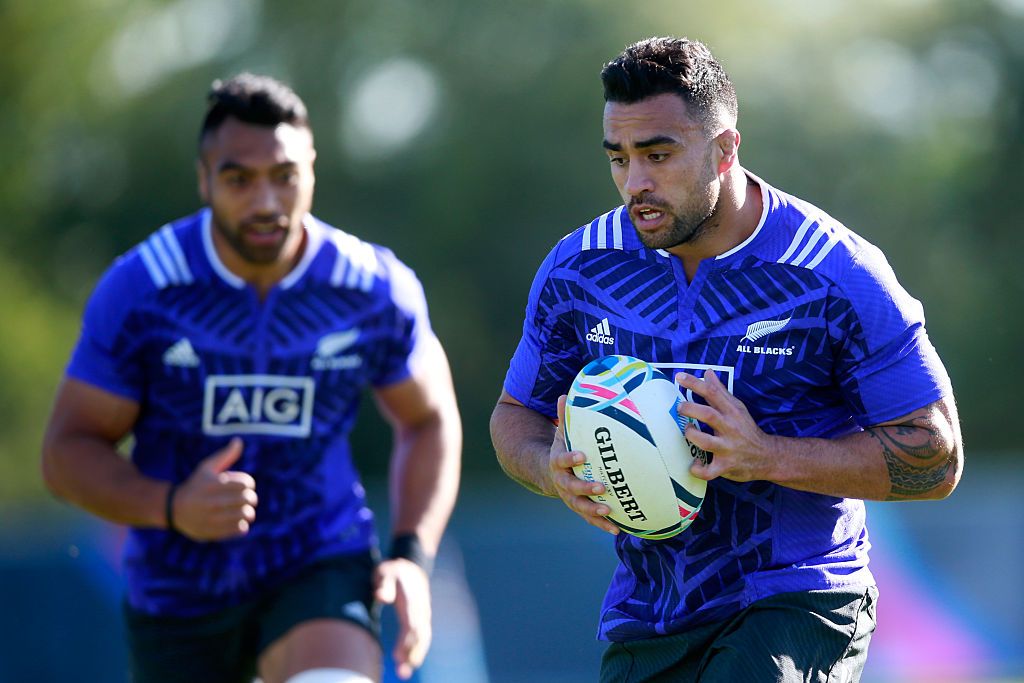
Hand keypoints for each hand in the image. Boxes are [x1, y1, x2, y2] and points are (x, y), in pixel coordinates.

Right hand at [171, 437, 257, 540]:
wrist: (174, 509)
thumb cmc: (196, 485)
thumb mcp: (206, 467)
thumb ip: (225, 455)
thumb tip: (238, 441)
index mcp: (213, 484)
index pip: (246, 483)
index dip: (249, 484)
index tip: (245, 486)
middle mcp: (212, 501)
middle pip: (248, 499)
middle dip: (251, 498)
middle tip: (247, 499)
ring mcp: (213, 518)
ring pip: (246, 514)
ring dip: (249, 512)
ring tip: (245, 511)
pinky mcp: (213, 532)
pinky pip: (239, 529)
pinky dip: (243, 525)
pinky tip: (238, 521)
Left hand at [375, 558, 431, 679]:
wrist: (413, 568)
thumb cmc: (395, 572)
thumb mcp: (386, 572)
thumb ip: (383, 584)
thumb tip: (380, 597)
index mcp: (412, 600)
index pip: (411, 624)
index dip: (405, 641)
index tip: (396, 656)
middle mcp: (421, 610)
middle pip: (420, 635)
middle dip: (412, 654)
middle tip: (402, 671)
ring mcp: (424, 615)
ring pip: (423, 638)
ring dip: (415, 656)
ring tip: (404, 673)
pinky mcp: (423, 620)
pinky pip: (423, 637)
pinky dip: (418, 651)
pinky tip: (410, 663)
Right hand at [551, 395, 619, 534]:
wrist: (549, 473)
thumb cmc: (563, 449)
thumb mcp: (561, 433)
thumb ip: (564, 416)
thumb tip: (565, 393)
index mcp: (558, 462)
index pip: (562, 460)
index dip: (570, 458)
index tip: (581, 455)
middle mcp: (562, 482)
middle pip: (571, 487)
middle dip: (585, 488)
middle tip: (601, 487)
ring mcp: (570, 498)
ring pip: (580, 507)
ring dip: (594, 510)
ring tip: (609, 510)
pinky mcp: (579, 508)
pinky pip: (591, 518)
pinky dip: (603, 524)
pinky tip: (618, 528)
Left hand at [675, 370, 774, 482]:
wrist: (767, 456)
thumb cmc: (746, 429)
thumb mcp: (737, 408)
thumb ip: (721, 391)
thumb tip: (708, 372)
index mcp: (732, 412)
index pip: (713, 392)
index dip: (694, 383)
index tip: (679, 377)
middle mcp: (730, 428)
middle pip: (709, 415)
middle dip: (691, 409)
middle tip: (680, 407)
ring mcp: (728, 448)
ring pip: (706, 442)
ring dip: (692, 436)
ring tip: (688, 432)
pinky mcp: (726, 466)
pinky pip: (709, 471)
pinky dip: (698, 469)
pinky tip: (694, 463)